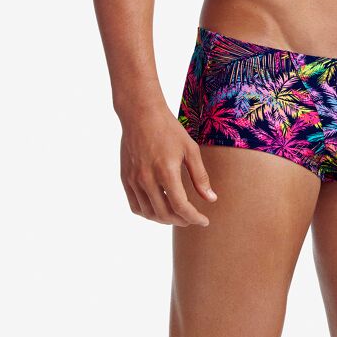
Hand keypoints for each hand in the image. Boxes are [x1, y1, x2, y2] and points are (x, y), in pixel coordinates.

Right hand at [119, 106, 217, 226]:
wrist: (141, 114)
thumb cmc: (169, 129)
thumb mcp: (190, 149)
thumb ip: (200, 176)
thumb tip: (211, 199)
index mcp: (166, 171)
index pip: (180, 206)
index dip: (194, 218)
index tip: (204, 221)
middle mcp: (147, 179)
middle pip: (164, 214)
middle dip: (181, 220)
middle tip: (192, 218)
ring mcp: (134, 180)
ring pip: (149, 213)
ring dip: (165, 219)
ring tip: (177, 215)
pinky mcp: (125, 179)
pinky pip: (135, 206)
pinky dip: (148, 213)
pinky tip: (159, 208)